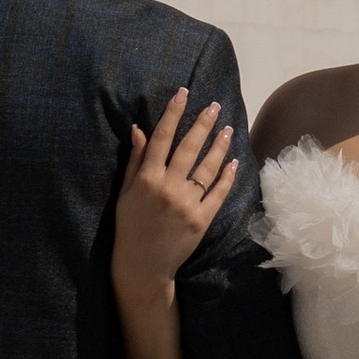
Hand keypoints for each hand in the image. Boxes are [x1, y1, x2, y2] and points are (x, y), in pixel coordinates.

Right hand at [117, 90, 236, 293]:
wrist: (143, 265)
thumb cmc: (130, 226)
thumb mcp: (125, 192)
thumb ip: (135, 160)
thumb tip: (139, 129)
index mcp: (146, 179)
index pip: (161, 138)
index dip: (173, 113)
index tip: (183, 93)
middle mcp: (168, 188)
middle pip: (188, 148)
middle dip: (202, 123)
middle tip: (214, 106)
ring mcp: (187, 204)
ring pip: (207, 167)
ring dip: (219, 146)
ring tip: (227, 129)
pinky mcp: (201, 219)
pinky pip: (218, 193)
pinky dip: (227, 176)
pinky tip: (233, 161)